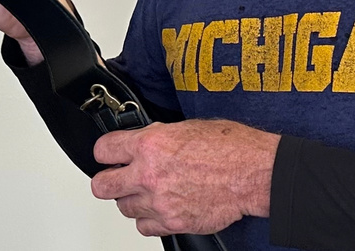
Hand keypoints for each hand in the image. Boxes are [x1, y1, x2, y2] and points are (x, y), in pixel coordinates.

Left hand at [90, 120, 279, 236]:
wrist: (253, 172)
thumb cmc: (229, 146)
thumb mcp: (188, 127)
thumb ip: (158, 136)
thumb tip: (142, 141)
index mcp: (150, 144)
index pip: (103, 150)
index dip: (105, 151)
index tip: (108, 154)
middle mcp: (149, 174)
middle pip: (102, 186)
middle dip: (107, 180)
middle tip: (117, 177)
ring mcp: (159, 202)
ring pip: (123, 208)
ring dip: (132, 199)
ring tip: (149, 190)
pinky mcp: (172, 223)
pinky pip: (143, 227)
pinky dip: (149, 219)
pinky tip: (160, 206)